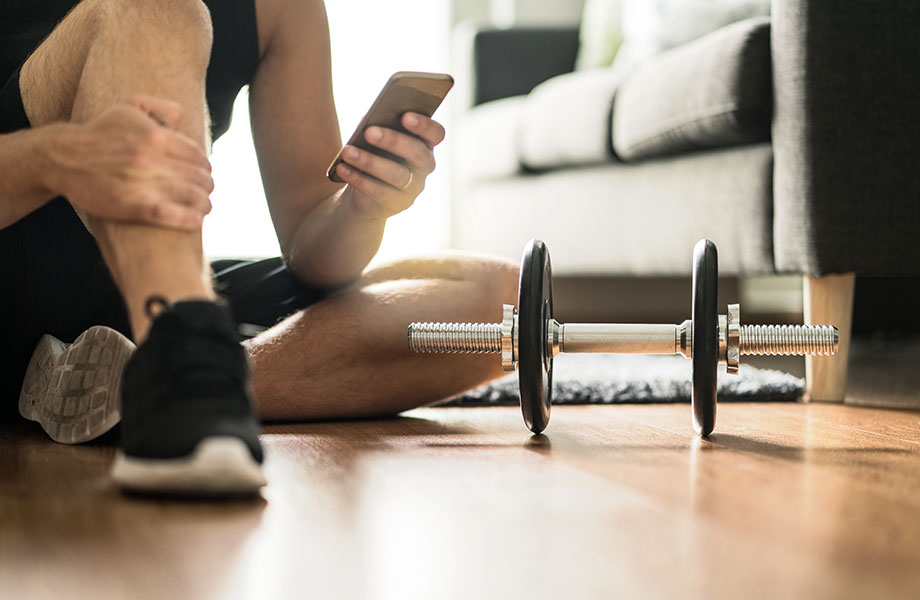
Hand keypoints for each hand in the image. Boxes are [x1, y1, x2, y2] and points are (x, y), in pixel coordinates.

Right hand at [49, 95, 212, 228]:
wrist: (62, 158)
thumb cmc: (99, 133)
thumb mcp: (127, 108)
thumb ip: (158, 108)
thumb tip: (181, 116)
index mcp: (155, 136)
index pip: (196, 155)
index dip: (205, 166)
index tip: (206, 173)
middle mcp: (150, 158)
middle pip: (196, 176)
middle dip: (207, 185)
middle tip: (208, 191)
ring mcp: (142, 183)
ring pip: (189, 196)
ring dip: (203, 203)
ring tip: (205, 207)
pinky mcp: (132, 205)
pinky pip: (171, 215)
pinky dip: (189, 219)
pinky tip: (195, 220)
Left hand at [334, 112, 444, 218]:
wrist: (368, 191)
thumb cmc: (375, 152)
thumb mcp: (380, 138)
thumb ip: (381, 126)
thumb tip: (369, 122)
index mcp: (426, 143)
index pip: (436, 133)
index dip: (424, 125)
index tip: (405, 116)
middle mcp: (425, 166)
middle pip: (416, 153)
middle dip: (393, 141)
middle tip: (368, 132)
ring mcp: (413, 187)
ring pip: (396, 174)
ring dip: (370, 161)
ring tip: (347, 151)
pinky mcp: (397, 203)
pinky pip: (379, 191)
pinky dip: (358, 178)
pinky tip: (342, 168)